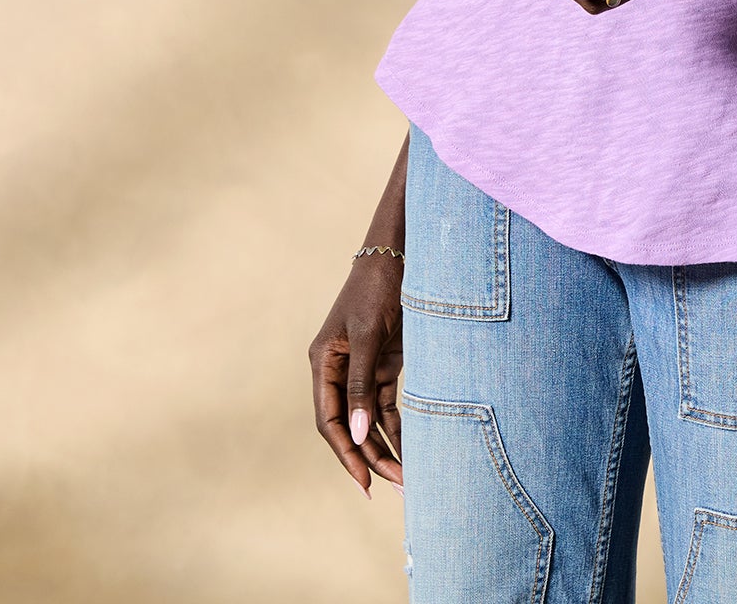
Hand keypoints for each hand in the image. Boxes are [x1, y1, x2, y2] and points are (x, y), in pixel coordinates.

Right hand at [309, 252, 404, 498]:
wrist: (401, 250)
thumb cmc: (378, 285)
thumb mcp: (369, 334)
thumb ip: (362, 383)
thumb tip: (357, 434)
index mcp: (324, 363)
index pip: (330, 420)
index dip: (346, 453)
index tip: (365, 482)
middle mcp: (339, 370)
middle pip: (351, 426)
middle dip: (371, 457)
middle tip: (396, 486)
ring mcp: (363, 367)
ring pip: (370, 419)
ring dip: (387, 446)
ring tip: (407, 478)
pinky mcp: (386, 362)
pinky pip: (387, 403)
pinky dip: (399, 425)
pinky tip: (412, 448)